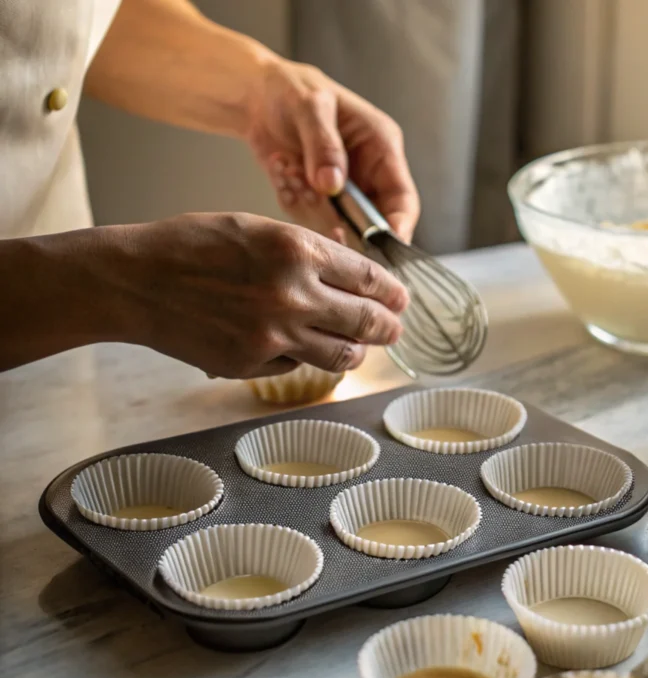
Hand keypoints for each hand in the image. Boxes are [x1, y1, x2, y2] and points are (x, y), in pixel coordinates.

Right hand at [115, 213, 408, 378]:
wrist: (134, 280)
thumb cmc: (192, 245)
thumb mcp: (258, 228)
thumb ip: (308, 253)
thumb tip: (353, 279)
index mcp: (298, 250)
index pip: (368, 278)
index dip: (391, 292)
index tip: (400, 299)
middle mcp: (293, 295)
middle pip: (364, 322)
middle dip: (387, 327)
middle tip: (394, 329)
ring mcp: (273, 335)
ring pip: (340, 354)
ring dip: (356, 351)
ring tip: (360, 347)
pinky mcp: (251, 364)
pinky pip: (297, 366)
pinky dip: (303, 356)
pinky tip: (297, 345)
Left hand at [244, 58, 419, 241]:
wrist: (255, 98)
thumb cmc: (290, 90)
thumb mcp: (309, 106)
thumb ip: (323, 144)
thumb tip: (333, 184)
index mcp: (381, 148)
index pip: (403, 199)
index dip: (398, 226)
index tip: (380, 248)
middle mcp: (367, 174)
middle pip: (375, 223)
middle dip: (347, 228)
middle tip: (325, 229)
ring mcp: (342, 191)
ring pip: (339, 226)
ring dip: (311, 209)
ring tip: (289, 173)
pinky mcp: (318, 201)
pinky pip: (310, 220)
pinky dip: (293, 203)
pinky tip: (280, 173)